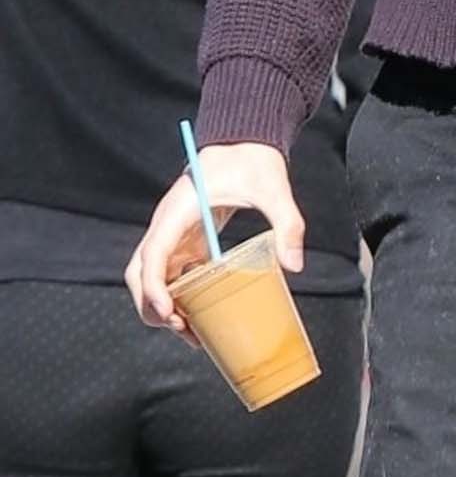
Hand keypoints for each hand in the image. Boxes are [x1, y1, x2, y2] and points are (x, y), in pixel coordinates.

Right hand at [128, 144, 303, 331]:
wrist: (244, 143)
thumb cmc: (253, 161)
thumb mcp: (273, 190)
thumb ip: (287, 225)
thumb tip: (294, 266)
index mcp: (178, 211)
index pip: (153, 253)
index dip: (154, 286)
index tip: (168, 312)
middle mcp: (168, 225)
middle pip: (140, 271)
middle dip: (152, 304)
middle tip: (181, 328)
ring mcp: (174, 234)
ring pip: (153, 276)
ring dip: (164, 305)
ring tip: (193, 334)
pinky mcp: (186, 239)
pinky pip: (173, 274)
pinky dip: (180, 297)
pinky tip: (201, 316)